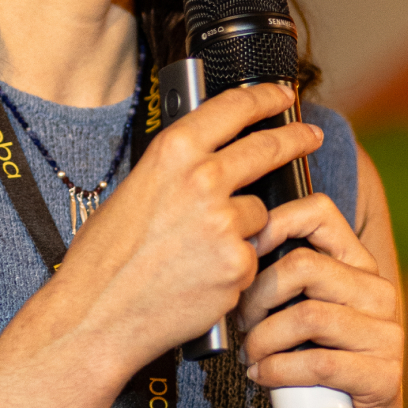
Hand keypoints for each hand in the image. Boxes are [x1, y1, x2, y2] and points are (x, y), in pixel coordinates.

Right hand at [47, 82, 323, 375]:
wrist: (98, 313)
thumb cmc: (106, 257)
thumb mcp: (134, 190)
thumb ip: (177, 170)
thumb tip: (209, 159)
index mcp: (173, 153)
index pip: (233, 108)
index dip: (265, 97)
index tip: (281, 95)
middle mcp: (203, 180)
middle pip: (266, 147)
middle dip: (295, 137)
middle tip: (309, 135)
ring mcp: (225, 223)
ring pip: (258, 213)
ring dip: (243, 227)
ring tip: (200, 250)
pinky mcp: (239, 265)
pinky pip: (251, 256)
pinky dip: (235, 267)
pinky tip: (201, 278)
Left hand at [237, 194, 407, 407]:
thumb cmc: (315, 366)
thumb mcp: (300, 313)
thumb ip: (282, 279)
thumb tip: (229, 247)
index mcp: (359, 266)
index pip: (320, 212)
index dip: (273, 222)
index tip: (242, 250)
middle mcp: (379, 293)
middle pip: (303, 266)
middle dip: (256, 296)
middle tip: (241, 322)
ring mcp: (386, 335)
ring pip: (307, 316)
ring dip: (263, 339)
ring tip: (251, 354)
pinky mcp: (383, 377)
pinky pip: (318, 364)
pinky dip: (278, 371)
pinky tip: (262, 376)